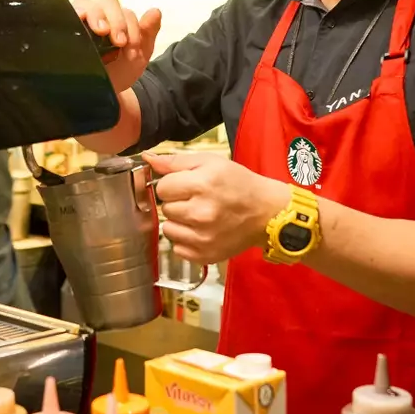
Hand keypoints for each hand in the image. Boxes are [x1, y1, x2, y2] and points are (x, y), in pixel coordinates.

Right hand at [71, 0, 161, 93]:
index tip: (131, 48)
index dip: (130, 28)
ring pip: (85, 2)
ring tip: (101, 30)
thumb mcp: (138, 55)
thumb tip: (155, 10)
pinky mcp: (62, 28)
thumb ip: (147, 33)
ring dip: (96, 14)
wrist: (101, 93)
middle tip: (120, 42)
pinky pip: (64, 13)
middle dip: (116, 20)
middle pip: (107, 2)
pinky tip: (77, 21)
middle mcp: (97, 13)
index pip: (125, 12)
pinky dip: (71, 14)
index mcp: (116, 17)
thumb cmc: (119, 71)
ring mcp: (78, 18)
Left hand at [145, 152, 289, 265]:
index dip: (173, 184)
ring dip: (179, 222)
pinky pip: (177, 248)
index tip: (186, 186)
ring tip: (198, 216)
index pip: (162, 187)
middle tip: (196, 200)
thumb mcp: (211, 162)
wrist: (267, 213)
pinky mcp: (205, 255)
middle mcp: (201, 213)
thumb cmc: (239, 184)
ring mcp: (203, 237)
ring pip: (168, 229)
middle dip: (177, 203)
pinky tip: (201, 231)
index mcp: (202, 184)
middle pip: (165, 208)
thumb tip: (148, 158)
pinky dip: (186, 241)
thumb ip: (176, 161)